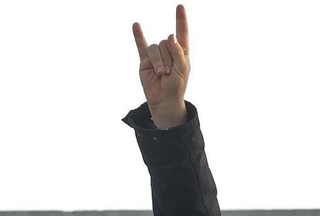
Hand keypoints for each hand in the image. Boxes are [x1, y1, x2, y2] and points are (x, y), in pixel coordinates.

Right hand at [131, 5, 189, 128]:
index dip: (181, 20)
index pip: (181, 33)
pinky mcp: (145, 61)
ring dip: (158, 61)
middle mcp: (168, 51)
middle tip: (169, 72)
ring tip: (161, 73)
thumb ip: (178, 52)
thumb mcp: (183, 69)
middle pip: (166, 43)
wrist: (164, 101)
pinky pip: (141, 46)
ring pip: (155, 48)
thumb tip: (170, 36)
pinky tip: (136, 25)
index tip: (180, 7)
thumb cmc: (177, 86)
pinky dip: (138, 36)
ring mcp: (156, 55)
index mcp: (181, 52)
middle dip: (168, 58)